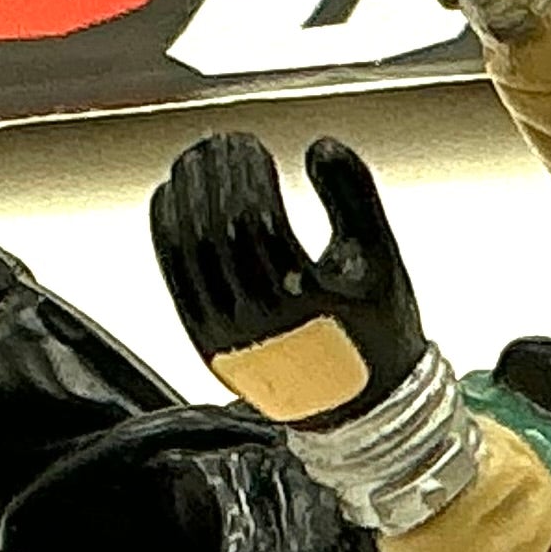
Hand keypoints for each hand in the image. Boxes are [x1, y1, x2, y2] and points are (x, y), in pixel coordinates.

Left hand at [150, 133, 428, 429]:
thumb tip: (321, 147)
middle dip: (214, 176)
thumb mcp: (383, 259)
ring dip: (186, 195)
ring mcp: (223, 335)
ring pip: (186, 251)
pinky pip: (175, 276)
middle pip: (215, 230)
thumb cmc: (374, 334)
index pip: (255, 220)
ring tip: (196, 159)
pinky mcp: (204, 340)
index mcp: (303, 302)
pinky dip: (167, 230)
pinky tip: (173, 196)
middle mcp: (255, 323)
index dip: (246, 174)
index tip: (250, 143)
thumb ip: (355, 196)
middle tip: (222, 142)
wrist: (359, 410)